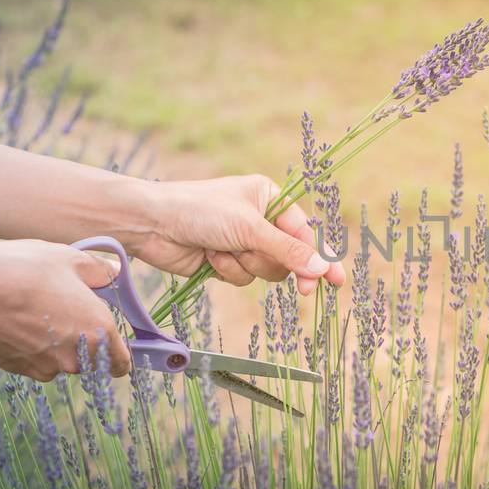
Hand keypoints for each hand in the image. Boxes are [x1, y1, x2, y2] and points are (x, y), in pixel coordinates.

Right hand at [0, 240, 131, 380]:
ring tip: (36, 312)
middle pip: (89, 360)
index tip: (108, 340)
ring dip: (55, 346)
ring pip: (61, 362)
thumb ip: (99, 270)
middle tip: (64, 312)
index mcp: (98, 331)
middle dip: (83, 342)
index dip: (118, 354)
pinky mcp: (18, 369)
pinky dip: (31, 348)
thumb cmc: (24, 269)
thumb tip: (115, 271)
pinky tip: (17, 323)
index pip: (121, 364)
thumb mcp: (69, 258)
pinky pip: (34, 362)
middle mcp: (76, 357)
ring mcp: (45, 367)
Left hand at [126, 175, 345, 294]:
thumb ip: (288, 251)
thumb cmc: (200, 211)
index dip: (320, 258)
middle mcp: (259, 219)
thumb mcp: (250, 228)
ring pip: (266, 270)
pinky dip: (228, 271)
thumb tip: (322, 268)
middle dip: (278, 265)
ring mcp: (242, 242)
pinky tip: (209, 257)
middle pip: (289, 256)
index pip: (305, 233)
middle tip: (301, 290)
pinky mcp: (225, 261)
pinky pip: (243, 277)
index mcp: (269, 198)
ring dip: (246, 265)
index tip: (336, 281)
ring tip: (224, 251)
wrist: (152, 224)